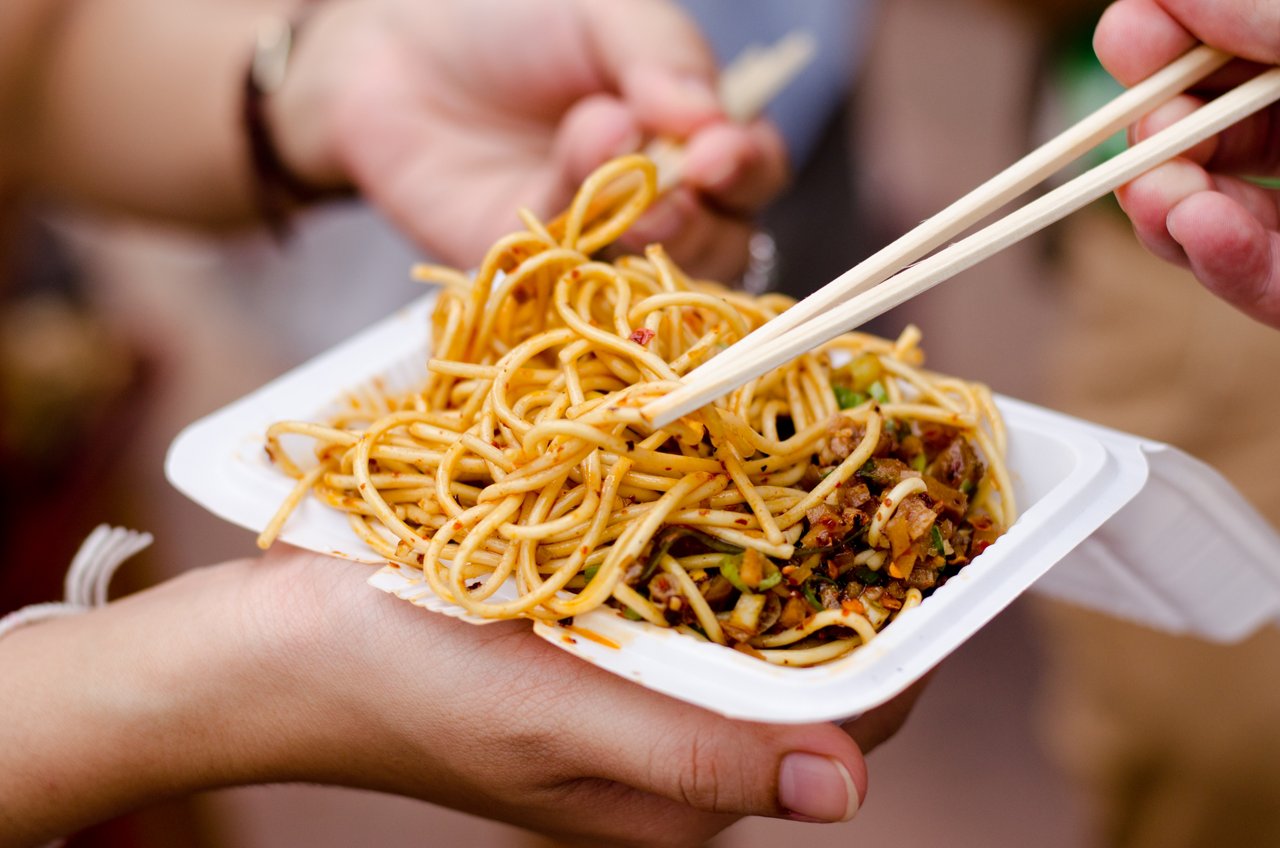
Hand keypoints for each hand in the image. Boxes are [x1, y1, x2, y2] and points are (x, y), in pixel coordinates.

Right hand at [2, 546, 927, 847]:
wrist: (270, 654)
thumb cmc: (404, 685)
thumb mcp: (553, 720)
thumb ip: (696, 751)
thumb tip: (850, 791)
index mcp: (674, 789)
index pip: (843, 721)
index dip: (905, 632)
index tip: (934, 530)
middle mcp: (665, 749)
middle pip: (802, 666)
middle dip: (850, 576)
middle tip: (878, 469)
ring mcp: (627, 695)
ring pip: (746, 623)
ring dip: (784, 548)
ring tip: (820, 457)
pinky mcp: (586, 651)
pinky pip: (680, 596)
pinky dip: (708, 539)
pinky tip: (713, 476)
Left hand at [271, 0, 788, 280]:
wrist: (386, 49)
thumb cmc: (501, 21)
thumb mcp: (597, 13)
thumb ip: (661, 55)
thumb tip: (710, 118)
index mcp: (685, 133)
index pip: (751, 171)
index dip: (748, 168)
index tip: (719, 152)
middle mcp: (653, 197)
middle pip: (723, 240)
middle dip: (708, 215)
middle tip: (680, 176)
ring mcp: (595, 244)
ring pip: (657, 274)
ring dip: (644, 225)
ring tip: (594, 148)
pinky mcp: (535, 277)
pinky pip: (577, 281)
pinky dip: (575, 234)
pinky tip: (551, 178)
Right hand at [1094, 0, 1279, 327]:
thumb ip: (1255, 8)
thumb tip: (1155, 0)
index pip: (1230, 53)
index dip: (1169, 47)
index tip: (1128, 37)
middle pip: (1210, 133)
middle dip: (1157, 134)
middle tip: (1149, 127)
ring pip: (1215, 215)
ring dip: (1169, 207)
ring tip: (1162, 195)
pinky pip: (1264, 286)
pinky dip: (1221, 263)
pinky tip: (1199, 229)